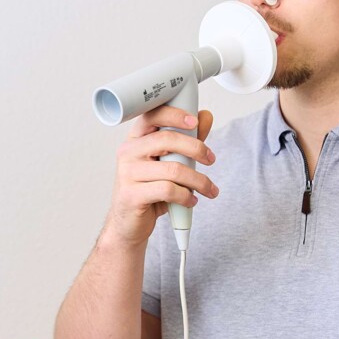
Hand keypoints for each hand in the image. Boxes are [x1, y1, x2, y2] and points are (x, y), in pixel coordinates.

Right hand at [103, 105, 217, 247]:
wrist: (129, 223)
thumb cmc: (149, 189)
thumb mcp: (168, 162)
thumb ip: (187, 140)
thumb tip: (205, 116)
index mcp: (135, 140)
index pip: (152, 116)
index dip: (174, 115)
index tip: (195, 122)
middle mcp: (128, 153)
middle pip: (167, 140)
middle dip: (196, 148)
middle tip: (210, 159)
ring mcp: (127, 174)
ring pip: (173, 169)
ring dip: (198, 180)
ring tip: (208, 189)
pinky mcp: (131, 195)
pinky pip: (167, 190)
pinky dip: (186, 196)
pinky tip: (190, 200)